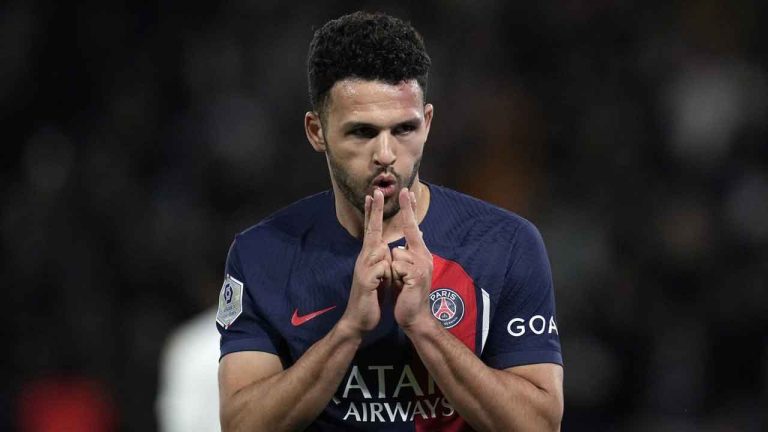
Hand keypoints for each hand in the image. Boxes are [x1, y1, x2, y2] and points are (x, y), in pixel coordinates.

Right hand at [339, 189, 391, 335]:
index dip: (374, 212)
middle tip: (376, 191)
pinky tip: (379, 285)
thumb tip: (394, 248)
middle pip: (371, 230)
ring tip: (379, 277)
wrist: (360, 320)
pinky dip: (385, 274)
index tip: (374, 194)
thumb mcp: (382, 275)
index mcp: (370, 256)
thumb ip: (386, 261)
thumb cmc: (372, 296)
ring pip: (379, 250)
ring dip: (385, 259)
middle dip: (374, 211)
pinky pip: (381, 269)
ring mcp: (364, 268)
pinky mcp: (367, 281)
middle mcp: (365, 258)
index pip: (372, 229)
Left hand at [392, 187, 433, 330]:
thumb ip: (408, 254)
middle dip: (407, 213)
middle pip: (411, 231)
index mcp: (419, 253)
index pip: (413, 227)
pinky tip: (403, 287)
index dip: (409, 209)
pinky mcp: (416, 275)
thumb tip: (414, 236)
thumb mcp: (405, 271)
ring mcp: (422, 265)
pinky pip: (398, 266)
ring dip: (393, 269)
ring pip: (398, 253)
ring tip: (401, 283)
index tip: (407, 192)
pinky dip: (395, 276)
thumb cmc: (407, 293)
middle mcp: (424, 255)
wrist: (414, 317)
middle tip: (404, 192)